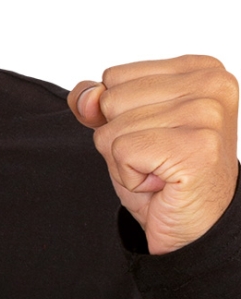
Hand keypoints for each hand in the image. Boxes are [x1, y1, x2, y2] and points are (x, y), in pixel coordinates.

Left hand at [69, 55, 237, 254]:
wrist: (193, 230)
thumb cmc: (163, 173)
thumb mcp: (122, 124)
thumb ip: (94, 98)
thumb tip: (88, 98)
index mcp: (199, 68)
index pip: (114, 76)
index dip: (122, 113)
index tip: (158, 134)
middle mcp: (211, 85)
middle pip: (112, 98)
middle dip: (122, 135)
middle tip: (159, 156)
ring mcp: (206, 115)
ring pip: (113, 127)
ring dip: (126, 158)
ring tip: (161, 169)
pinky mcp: (195, 149)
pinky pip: (121, 152)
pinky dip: (130, 176)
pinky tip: (161, 183)